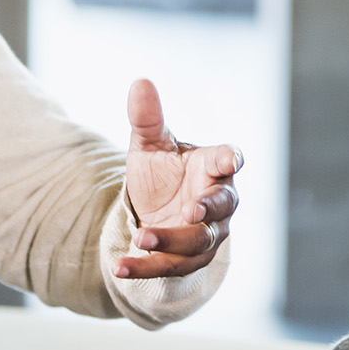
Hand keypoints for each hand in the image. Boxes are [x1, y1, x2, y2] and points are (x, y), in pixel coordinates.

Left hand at [119, 77, 242, 278]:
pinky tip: (119, 267)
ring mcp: (208, 232)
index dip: (229, 160)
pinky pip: (174, 267)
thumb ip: (148, 118)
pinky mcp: (190, 259)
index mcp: (214, 166)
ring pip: (199, 242)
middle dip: (207, 210)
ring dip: (171, 242)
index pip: (229, 159)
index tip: (229, 160)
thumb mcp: (148, 145)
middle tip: (189, 210)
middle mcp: (219, 201)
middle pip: (222, 207)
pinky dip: (146, 267)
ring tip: (140, 238)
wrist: (152, 212)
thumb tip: (140, 82)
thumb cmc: (160, 172)